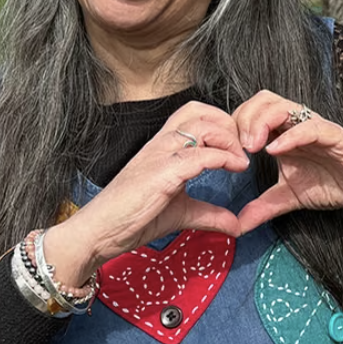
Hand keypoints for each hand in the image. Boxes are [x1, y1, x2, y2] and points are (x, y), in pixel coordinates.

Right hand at [43, 101, 249, 285]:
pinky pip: (199, 155)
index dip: (222, 124)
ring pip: (202, 126)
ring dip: (229, 139)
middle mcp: (161, 144)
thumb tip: (235, 224)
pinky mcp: (162, 173)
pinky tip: (236, 168)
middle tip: (243, 149)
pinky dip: (223, 158)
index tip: (238, 149)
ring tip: (241, 160)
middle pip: (200, 110)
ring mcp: (160, 155)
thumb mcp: (180, 213)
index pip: (195, 115)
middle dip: (228, 124)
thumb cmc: (131, 218)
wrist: (100, 232)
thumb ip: (208, 214)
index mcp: (163, 147)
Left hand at [233, 90, 342, 235]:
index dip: (235, 125)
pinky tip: (275, 150)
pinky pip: (311, 127)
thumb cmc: (332, 184)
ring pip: (283, 105)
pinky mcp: (334, 136)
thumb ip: (263, 206)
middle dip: (244, 119)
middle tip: (238, 147)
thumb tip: (238, 225)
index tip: (228, 150)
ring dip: (261, 122)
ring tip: (252, 147)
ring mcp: (315, 127)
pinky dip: (290, 135)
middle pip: (263, 100)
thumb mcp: (289, 197)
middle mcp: (297, 124)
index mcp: (284, 132)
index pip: (253, 112)